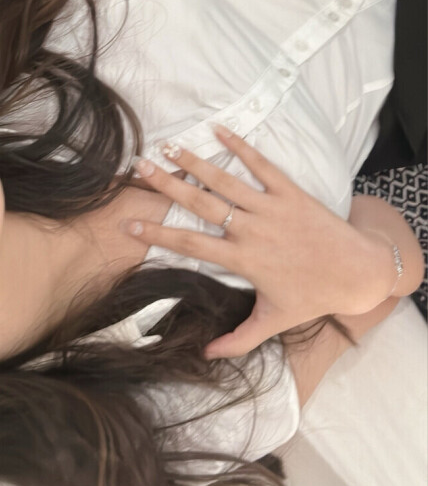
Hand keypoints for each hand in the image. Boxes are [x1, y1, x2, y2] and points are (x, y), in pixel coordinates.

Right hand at [121, 126, 396, 357]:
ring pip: (225, 182)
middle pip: (201, 204)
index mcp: (242, 260)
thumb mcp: (274, 322)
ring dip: (195, 162)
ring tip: (169, 146)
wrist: (357, 272)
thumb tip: (206, 355)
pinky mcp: (290, 192)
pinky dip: (241, 147)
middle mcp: (252, 231)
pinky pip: (262, 165)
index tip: (129, 223)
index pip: (190, 244)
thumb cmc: (313, 297)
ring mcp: (271, 208)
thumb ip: (239, 339)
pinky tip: (220, 130)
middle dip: (167, 185)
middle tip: (140, 168)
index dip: (157, 233)